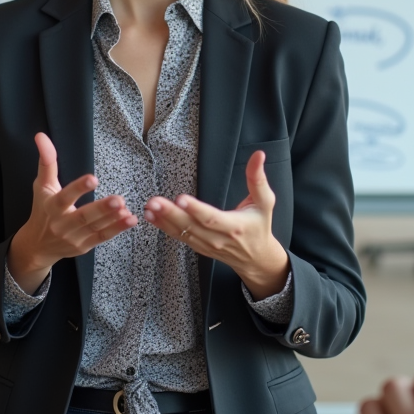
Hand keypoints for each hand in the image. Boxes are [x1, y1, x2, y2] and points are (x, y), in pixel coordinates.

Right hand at [7, 132, 138, 293]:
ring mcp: (73, 238)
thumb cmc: (42, 210)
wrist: (37, 245)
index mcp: (52, 207)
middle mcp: (62, 224)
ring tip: (126, 208)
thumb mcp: (42, 186)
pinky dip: (116, 230)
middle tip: (118, 199)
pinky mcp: (84, 246)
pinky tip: (130, 220)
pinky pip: (102, 237)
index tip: (93, 178)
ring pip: (95, 228)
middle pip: (83, 217)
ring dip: (113, 219)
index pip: (65, 197)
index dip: (78, 188)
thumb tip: (41, 136)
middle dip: (101, 209)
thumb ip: (46, 162)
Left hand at [143, 150, 288, 299]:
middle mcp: (217, 238)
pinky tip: (151, 217)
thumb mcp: (265, 202)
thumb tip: (258, 155)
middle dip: (171, 213)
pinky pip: (179, 237)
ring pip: (182, 233)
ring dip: (163, 220)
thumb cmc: (260, 226)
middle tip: (154, 202)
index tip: (180, 198)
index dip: (196, 209)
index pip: (212, 218)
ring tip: (149, 207)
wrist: (256, 257)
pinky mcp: (198, 246)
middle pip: (191, 226)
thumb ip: (258, 179)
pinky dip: (164, 227)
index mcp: (234, 226)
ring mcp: (206, 245)